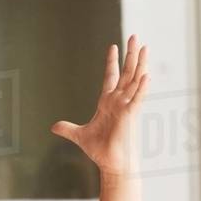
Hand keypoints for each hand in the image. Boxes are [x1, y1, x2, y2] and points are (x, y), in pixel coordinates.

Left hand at [50, 35, 148, 175]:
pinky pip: (138, 99)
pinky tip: (146, 75)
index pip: (111, 77)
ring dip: (140, 64)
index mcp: (108, 102)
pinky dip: (142, 88)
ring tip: (144, 46)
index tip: (113, 46)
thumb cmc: (100, 150)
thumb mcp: (79, 135)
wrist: (111, 164)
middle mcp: (119, 101)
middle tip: (134, 36)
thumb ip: (67, 128)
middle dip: (130, 54)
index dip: (112, 62)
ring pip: (135, 80)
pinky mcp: (131, 116)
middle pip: (126, 72)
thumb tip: (54, 127)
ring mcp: (126, 107)